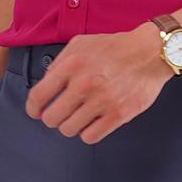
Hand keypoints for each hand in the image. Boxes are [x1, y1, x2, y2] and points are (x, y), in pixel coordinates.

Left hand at [26, 23, 172, 143]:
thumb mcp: (81, 44)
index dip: (33, 108)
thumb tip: (47, 82)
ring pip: (70, 130)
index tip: (35, 112)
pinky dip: (87, 134)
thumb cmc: (116, 48)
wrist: (148, 53)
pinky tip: (92, 124)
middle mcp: (84, 85)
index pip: (39, 95)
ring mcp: (101, 102)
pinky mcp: (117, 116)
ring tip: (79, 118)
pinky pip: (90, 137)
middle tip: (59, 116)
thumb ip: (61, 62)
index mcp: (71, 65)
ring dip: (71, 127)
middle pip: (53, 118)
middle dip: (53, 119)